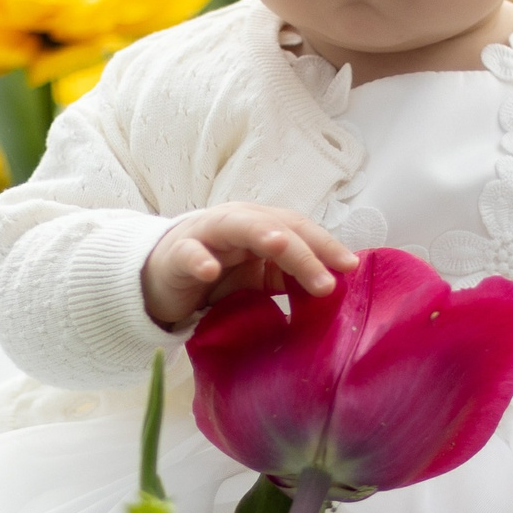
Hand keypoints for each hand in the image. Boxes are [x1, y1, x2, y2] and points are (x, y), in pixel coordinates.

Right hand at [142, 202, 356, 328]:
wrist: (161, 279)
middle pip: (277, 227)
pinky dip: (199, 259)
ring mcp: (206, 236)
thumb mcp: (258, 278)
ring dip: (261, 235)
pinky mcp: (176, 255)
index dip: (325, 245)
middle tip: (327, 283)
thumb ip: (289, 278)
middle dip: (304, 252)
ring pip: (238, 227)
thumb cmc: (216, 275)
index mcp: (262, 226)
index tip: (350, 267)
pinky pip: (188, 254)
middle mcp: (238, 222)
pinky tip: (211, 271)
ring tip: (282, 248)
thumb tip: (332, 289)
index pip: (299, 229)